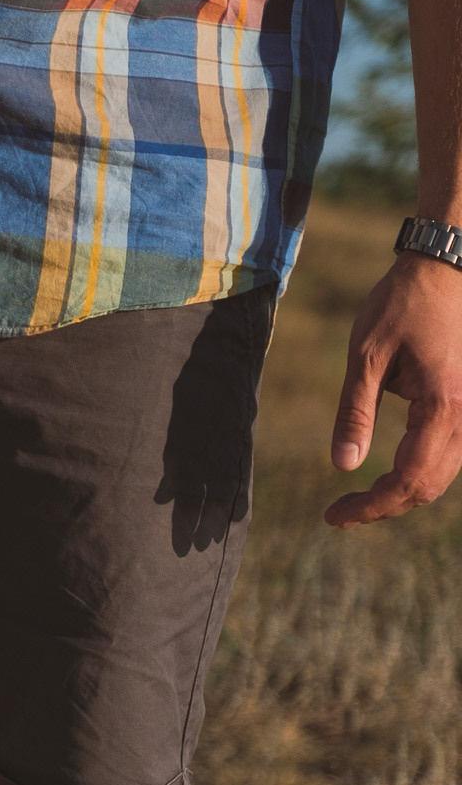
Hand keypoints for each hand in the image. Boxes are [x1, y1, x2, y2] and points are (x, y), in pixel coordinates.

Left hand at [326, 253, 461, 526]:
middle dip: (385, 506)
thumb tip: (344, 466)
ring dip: (403, 491)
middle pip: (430, 485)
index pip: (409, 479)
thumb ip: (355, 414)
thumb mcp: (366, 358)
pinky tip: (387, 472)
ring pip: (444, 472)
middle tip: (340, 513)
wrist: (446, 267)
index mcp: (443, 406)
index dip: (372, 507)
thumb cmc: (401, 305)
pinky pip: (450, 451)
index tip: (334, 517)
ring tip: (359, 499)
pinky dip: (420, 469)